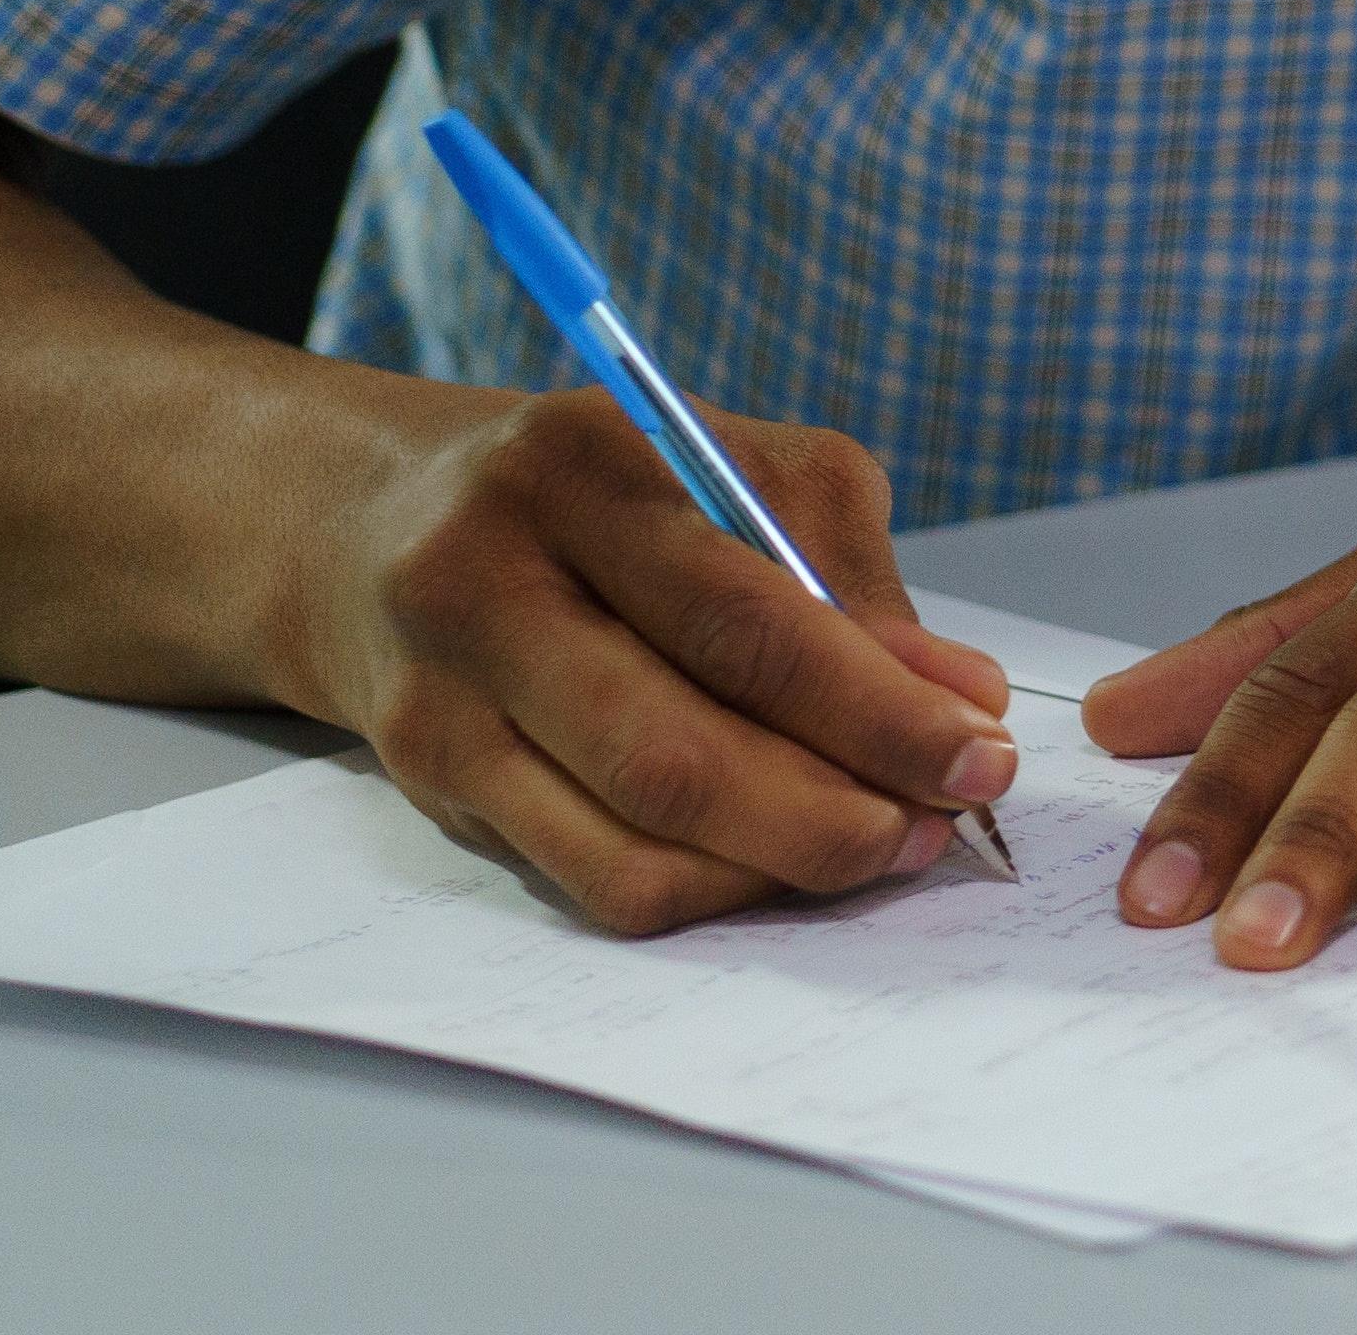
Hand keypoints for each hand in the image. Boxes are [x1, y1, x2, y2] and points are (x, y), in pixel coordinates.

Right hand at [278, 383, 1023, 935]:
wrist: (375, 525)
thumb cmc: (596, 489)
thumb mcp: (727, 468)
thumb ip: (846, 573)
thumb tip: (960, 697)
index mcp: (582, 468)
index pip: (747, 617)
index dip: (876, 704)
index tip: (981, 745)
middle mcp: (489, 582)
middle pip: (678, 748)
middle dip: (839, 805)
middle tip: (948, 818)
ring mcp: (444, 698)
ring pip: (634, 835)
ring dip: (784, 863)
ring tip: (886, 843)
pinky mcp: (432, 785)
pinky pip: (592, 878)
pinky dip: (711, 888)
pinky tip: (780, 860)